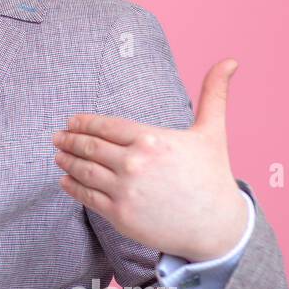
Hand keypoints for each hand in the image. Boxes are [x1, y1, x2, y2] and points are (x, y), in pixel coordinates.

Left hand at [51, 59, 248, 261]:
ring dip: (66, 161)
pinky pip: (87, 197)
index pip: (106, 126)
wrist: (217, 228)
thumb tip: (230, 60)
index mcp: (151, 139)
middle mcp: (134, 163)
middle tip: (58, 137)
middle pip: (90, 147)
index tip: (72, 122)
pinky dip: (72, 186)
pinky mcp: (120, 215)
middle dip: (69, 140)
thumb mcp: (213, 132)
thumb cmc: (213, 177)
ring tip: (58, 155)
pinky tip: (66, 180)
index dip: (84, 123)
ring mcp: (124, 190)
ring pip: (84, 171)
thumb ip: (214, 94)